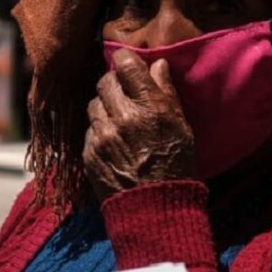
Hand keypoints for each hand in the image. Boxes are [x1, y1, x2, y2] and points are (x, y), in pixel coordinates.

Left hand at [84, 49, 196, 201]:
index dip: (124, 60)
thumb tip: (157, 65)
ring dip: (103, 107)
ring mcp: (102, 136)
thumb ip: (166, 93)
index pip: (126, 65)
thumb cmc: (177, 167)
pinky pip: (89, 130)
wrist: (157, 211)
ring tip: (117, 120)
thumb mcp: (182, 128)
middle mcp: (123, 117)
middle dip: (113, 83)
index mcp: (150, 108)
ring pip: (93, 104)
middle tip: (123, 93)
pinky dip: (98, 131)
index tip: (126, 63)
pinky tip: (112, 142)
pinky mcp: (89, 153)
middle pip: (105, 82)